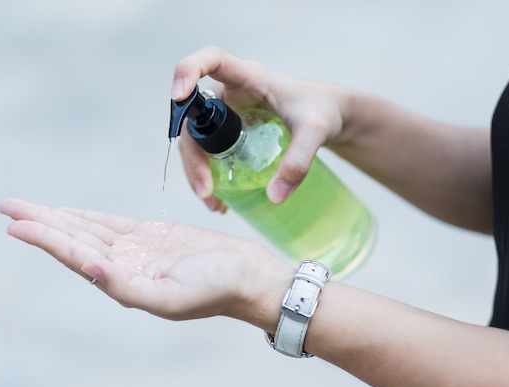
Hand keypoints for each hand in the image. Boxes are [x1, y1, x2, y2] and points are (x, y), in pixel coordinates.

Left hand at [0, 198, 292, 330]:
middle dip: (42, 223)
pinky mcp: (155, 237)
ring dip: (59, 218)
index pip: (76, 256)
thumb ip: (128, 287)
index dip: (46, 240)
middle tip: (9, 206)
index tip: (16, 225)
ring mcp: (139, 251)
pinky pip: (113, 225)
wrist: (250, 278)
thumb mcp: (173, 296)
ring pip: (89, 230)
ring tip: (30, 208)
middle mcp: (126, 267)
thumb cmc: (218, 290)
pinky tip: (72, 214)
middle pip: (74, 240)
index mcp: (124, 283)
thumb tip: (89, 269)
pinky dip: (89, 218)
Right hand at [171, 45, 347, 208]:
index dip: (188, 70)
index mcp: (249, 76)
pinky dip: (207, 174)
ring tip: (213, 203)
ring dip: (196, 171)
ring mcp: (226, 112)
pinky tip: (219, 198)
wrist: (328, 115)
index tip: (180, 95)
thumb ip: (298, 162)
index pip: (211, 59)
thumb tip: (274, 196)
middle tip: (206, 190)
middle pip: (193, 116)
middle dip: (193, 155)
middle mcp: (230, 91)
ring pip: (196, 139)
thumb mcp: (314, 133)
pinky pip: (207, 150)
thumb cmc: (322, 111)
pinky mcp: (228, 130)